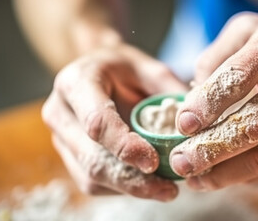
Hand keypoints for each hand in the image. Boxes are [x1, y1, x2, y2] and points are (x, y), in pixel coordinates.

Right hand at [42, 44, 187, 200]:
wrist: (98, 71)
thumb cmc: (125, 68)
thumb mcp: (150, 68)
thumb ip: (170, 92)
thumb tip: (197, 127)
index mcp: (76, 82)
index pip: (97, 121)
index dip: (125, 146)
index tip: (154, 161)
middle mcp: (60, 112)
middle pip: (91, 158)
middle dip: (132, 179)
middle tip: (168, 189)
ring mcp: (61, 137)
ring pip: (90, 176)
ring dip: (129, 189)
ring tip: (164, 189)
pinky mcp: (69, 156)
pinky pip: (93, 183)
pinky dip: (122, 188)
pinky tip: (147, 185)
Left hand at [170, 12, 257, 189]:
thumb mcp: (247, 33)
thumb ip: (215, 57)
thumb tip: (191, 97)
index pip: (239, 76)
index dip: (207, 103)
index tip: (183, 124)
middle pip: (253, 123)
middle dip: (211, 148)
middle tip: (180, 162)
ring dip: (224, 173)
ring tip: (194, 179)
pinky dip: (244, 176)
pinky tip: (220, 175)